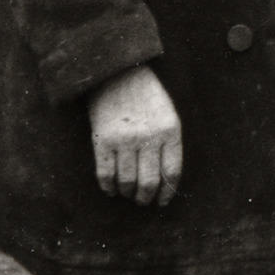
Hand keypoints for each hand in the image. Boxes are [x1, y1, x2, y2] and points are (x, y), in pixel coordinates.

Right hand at [88, 66, 183, 206]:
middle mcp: (149, 137)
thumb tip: (165, 178)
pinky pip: (105, 174)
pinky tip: (111, 189)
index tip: (162, 201)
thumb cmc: (146, 95)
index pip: (171, 172)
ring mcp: (125, 139)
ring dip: (128, 194)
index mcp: (170, 130)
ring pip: (127, 182)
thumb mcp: (168, 114)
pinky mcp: (103, 140)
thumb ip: (169, 142)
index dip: (167, 192)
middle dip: (146, 198)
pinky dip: (108, 187)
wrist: (117, 73)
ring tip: (128, 194)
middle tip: (143, 201)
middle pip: (149, 182)